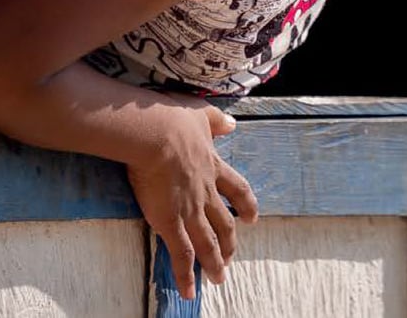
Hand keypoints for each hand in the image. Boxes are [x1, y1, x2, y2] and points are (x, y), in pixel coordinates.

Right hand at [126, 97, 258, 299]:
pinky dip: (186, 276)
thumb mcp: (200, 114)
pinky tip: (189, 292)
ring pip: (207, 244)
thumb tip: (232, 123)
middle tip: (232, 257)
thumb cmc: (172, 120)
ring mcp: (190, 211)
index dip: (246, 205)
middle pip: (224, 224)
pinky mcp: (170, 222)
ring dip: (214, 264)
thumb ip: (216, 120)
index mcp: (213, 167)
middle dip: (230, 243)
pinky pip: (181, 255)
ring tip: (218, 279)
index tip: (252, 218)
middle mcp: (206, 193)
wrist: (154, 134)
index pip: (237, 190)